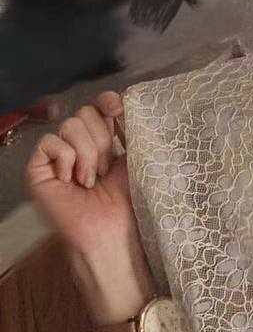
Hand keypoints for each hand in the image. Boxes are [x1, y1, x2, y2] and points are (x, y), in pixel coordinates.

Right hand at [24, 90, 152, 302]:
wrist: (111, 232)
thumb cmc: (128, 202)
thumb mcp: (135, 159)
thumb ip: (130, 129)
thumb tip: (121, 98)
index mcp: (104, 141)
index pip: (100, 106)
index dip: (108, 102)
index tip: (118, 108)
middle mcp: (79, 146)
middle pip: (86, 112)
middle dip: (102, 141)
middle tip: (104, 172)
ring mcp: (57, 157)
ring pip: (71, 125)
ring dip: (88, 155)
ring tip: (90, 181)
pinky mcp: (38, 169)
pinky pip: (51, 142)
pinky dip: (66, 160)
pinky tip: (71, 181)